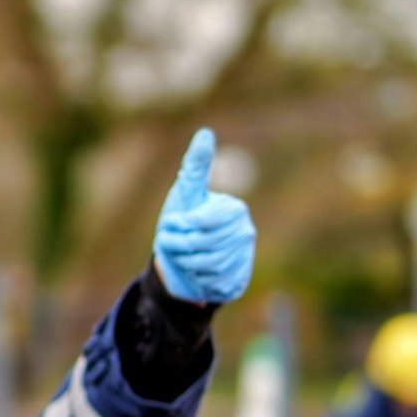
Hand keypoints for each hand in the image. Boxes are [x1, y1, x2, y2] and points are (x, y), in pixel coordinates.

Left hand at [152, 128, 255, 304]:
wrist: (179, 261)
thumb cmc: (181, 221)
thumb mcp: (185, 193)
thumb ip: (196, 166)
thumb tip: (205, 132)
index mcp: (233, 209)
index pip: (206, 220)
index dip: (184, 224)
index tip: (173, 223)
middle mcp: (244, 232)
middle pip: (205, 244)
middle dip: (180, 246)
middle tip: (171, 244)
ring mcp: (244, 257)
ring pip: (210, 265)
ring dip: (186, 263)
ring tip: (182, 258)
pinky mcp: (238, 280)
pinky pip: (216, 283)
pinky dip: (199, 280)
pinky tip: (196, 273)